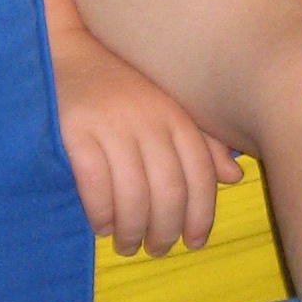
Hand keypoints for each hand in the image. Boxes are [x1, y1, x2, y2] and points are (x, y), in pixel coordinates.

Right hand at [48, 16, 243, 256]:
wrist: (66, 51)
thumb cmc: (122, 86)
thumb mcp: (167, 106)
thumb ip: (202, 141)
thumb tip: (235, 177)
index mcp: (175, 113)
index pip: (200, 174)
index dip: (201, 215)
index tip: (194, 243)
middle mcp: (148, 118)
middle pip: (169, 191)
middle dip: (165, 231)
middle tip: (156, 250)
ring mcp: (111, 123)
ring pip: (133, 194)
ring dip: (132, 231)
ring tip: (127, 245)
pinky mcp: (75, 129)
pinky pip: (94, 185)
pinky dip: (101, 213)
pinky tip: (102, 225)